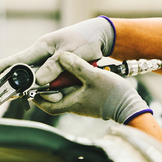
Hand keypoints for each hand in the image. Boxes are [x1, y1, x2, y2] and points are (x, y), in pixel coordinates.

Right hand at [0, 17, 114, 84]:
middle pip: (25, 72)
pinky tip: (52, 93)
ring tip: (42, 96)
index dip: (5, 67)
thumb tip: (38, 81)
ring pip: (38, 79)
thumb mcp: (70, 53)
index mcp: (43, 46)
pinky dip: (51, 88)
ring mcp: (50, 61)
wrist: (100, 37)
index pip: (20, 58)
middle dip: (17, 83)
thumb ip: (55, 66)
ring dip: (40, 89)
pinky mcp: (58, 68)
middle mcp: (43, 54)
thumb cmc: (85, 39)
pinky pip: (50, 80)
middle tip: (3, 93)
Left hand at [33, 52, 150, 124]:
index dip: (36, 96)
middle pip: (53, 97)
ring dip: (58, 82)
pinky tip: (72, 70)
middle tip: (39, 72)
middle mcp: (74, 105)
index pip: (46, 104)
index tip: (30, 85)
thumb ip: (76, 66)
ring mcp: (81, 102)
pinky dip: (69, 81)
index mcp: (71, 103)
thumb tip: (60, 56)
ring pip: (63, 92)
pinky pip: (74, 90)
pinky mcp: (88, 99)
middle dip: (45, 85)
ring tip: (55, 68)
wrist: (130, 105)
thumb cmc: (113, 95)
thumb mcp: (93, 76)